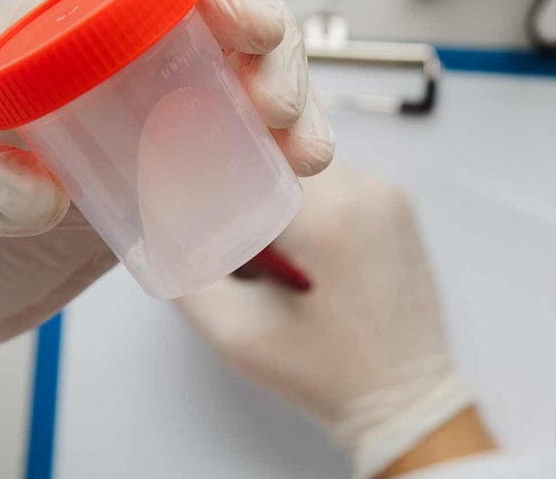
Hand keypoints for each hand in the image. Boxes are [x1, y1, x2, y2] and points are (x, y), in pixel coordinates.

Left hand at [0, 0, 333, 375]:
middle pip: (212, 23)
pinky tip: (291, 174)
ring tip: (304, 152)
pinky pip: (232, 147)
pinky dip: (273, 154)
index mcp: (46, 35)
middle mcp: (104, 67)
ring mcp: (138, 122)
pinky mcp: (158, 175)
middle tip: (277, 106)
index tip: (251, 28)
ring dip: (288, 103)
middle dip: (269, 51)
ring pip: (237, 83)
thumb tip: (44, 188)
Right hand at [176, 165, 481, 477]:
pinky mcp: (399, 205)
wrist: (404, 399)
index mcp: (328, 217)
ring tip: (268, 249)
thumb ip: (183, 275)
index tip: (179, 194)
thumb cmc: (323, 375)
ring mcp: (389, 194)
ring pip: (304, 165)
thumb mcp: (236, 333)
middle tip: (224, 230)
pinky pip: (336, 181)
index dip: (207, 173)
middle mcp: (366, 190)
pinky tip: (301, 249)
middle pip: (276, 157)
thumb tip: (151, 226)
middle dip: (242, 184)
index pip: (246, 159)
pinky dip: (308, 202)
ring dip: (275, 192)